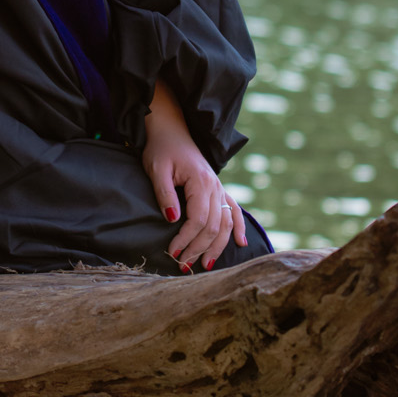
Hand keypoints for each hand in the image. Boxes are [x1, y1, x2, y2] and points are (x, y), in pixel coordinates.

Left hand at [142, 78, 246, 273]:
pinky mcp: (219, 189)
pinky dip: (239, 227)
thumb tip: (172, 220)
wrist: (172, 130)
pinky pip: (234, 211)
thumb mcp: (156, 169)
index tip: (172, 253)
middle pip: (213, 226)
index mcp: (201, 181)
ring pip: (225, 223)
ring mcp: (220, 188)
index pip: (199, 219)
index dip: (186, 239)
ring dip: (217, 246)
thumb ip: (165, 194)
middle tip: (182, 266)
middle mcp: (216, 187)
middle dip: (198, 249)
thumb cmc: (161, 149)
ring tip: (205, 264)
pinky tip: (241, 243)